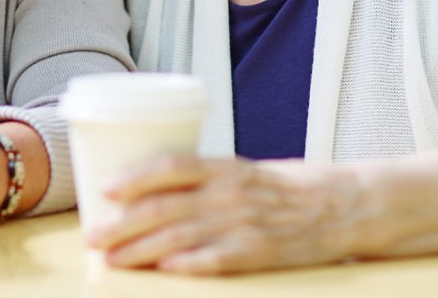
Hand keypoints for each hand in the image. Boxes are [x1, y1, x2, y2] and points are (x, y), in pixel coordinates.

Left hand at [87, 153, 365, 274]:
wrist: (345, 204)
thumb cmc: (290, 187)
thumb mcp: (246, 171)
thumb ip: (207, 179)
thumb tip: (158, 189)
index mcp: (225, 166)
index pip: (170, 166)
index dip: (134, 177)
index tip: (104, 189)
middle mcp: (229, 192)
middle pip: (164, 206)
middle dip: (122, 223)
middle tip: (93, 235)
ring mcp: (243, 223)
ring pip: (179, 236)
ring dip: (140, 249)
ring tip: (112, 258)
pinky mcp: (259, 252)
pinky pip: (215, 260)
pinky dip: (186, 265)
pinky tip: (163, 270)